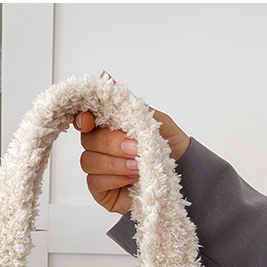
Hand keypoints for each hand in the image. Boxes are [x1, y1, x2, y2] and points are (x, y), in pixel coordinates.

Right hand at [74, 105, 188, 214]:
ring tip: (139, 166)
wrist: (183, 172)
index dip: (82, 118)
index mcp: (108, 126)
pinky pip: (96, 182)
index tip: (88, 120)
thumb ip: (129, 103)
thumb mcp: (153, 118)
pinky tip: (132, 178)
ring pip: (90, 161)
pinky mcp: (101, 189)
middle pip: (88, 140)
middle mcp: (100, 147)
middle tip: (136, 148)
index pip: (85, 118)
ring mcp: (98, 168)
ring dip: (116, 163)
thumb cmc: (167, 146)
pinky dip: (115, 179)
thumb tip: (107, 78)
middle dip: (112, 144)